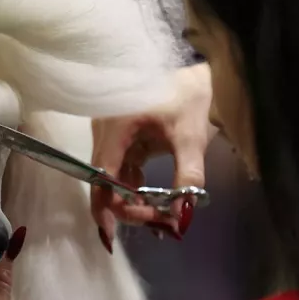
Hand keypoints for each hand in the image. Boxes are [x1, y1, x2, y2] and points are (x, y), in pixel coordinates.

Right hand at [91, 64, 215, 249]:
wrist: (196, 66)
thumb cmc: (190, 96)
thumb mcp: (191, 137)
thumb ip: (187, 177)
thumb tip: (181, 215)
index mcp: (115, 127)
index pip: (102, 175)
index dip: (108, 205)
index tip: (118, 233)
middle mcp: (105, 132)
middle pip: (103, 181)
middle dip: (126, 208)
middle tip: (157, 227)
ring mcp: (112, 135)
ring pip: (112, 178)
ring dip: (132, 201)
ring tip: (160, 221)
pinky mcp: (123, 138)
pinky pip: (122, 170)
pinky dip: (135, 188)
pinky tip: (154, 205)